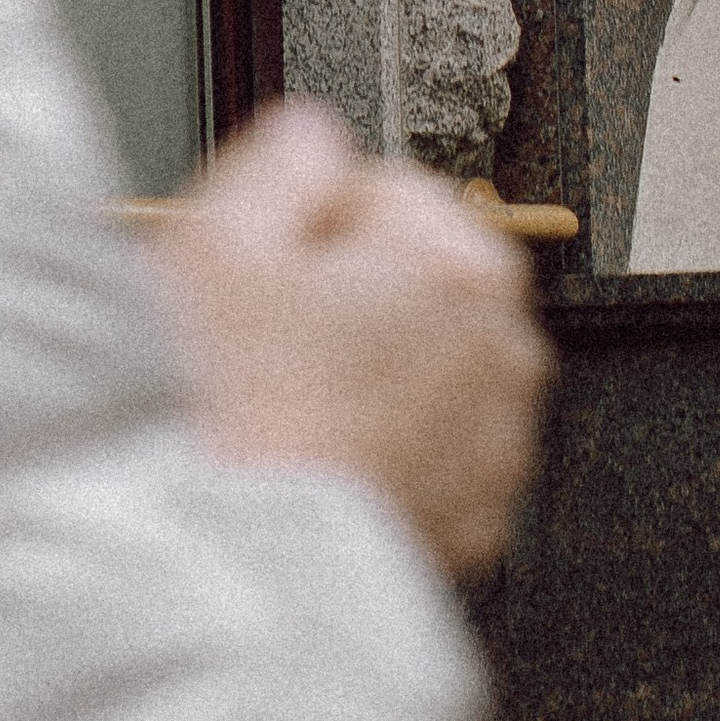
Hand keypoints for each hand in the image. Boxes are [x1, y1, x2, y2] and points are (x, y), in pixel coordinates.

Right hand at [146, 101, 552, 580]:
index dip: (306, 224)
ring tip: (283, 413)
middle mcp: (502, 351)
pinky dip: (382, 455)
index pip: (387, 192)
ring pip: (423, 372)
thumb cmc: (223, 423)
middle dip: (346, 301)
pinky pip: (427, 456)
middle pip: (415, 284)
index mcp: (457, 265)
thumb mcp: (217, 243)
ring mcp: (496, 443)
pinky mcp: (475, 519)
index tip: (264, 266)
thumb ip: (282, 162)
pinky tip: (312, 464)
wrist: (224, 579)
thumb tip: (314, 142)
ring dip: (367, 378)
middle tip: (262, 346)